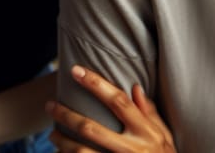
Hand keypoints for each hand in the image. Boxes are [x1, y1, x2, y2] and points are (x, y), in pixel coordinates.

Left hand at [47, 66, 174, 151]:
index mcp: (145, 132)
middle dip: (66, 115)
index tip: (75, 70)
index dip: (95, 84)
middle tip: (49, 105)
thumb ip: (150, 113)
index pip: (117, 101)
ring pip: (82, 152)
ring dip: (63, 142)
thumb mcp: (165, 137)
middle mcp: (132, 149)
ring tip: (52, 135)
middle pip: (91, 128)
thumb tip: (134, 87)